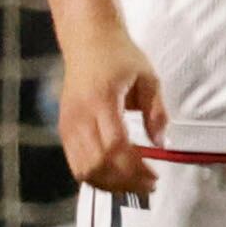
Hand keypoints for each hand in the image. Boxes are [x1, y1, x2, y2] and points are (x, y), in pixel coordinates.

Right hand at [56, 28, 171, 198]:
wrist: (87, 41)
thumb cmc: (120, 57)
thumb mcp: (149, 78)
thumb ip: (157, 112)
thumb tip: (161, 144)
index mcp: (102, 102)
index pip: (115, 147)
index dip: (134, 168)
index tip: (155, 176)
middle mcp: (79, 116)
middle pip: (97, 164)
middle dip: (125, 182)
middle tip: (149, 185)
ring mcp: (68, 124)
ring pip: (83, 169)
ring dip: (110, 184)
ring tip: (134, 184)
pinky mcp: (63, 129)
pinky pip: (75, 163)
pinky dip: (95, 176)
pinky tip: (115, 176)